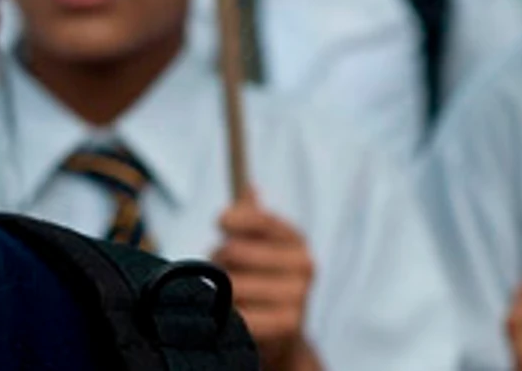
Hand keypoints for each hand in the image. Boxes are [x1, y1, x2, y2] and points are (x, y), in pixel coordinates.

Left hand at [212, 195, 320, 370]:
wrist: (282, 334)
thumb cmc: (260, 279)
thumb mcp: (259, 244)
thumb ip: (250, 216)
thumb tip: (250, 188)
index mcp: (295, 239)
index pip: (259, 218)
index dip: (232, 218)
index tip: (219, 222)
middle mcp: (304, 264)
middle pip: (233, 250)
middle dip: (217, 261)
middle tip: (220, 272)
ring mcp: (298, 295)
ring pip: (231, 284)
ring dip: (218, 291)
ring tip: (227, 296)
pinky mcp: (288, 324)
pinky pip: (240, 314)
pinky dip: (228, 317)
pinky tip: (232, 318)